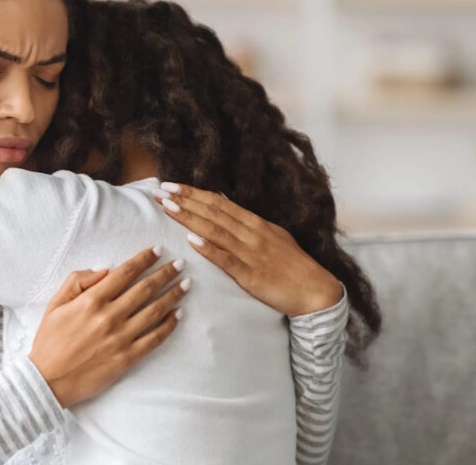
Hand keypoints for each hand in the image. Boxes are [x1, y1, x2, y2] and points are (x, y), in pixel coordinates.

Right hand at [29, 246, 188, 407]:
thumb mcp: (55, 304)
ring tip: (185, 285)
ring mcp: (120, 338)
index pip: (125, 273)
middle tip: (179, 264)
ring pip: (154, 311)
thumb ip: (77, 281)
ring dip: (173, 295)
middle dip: (165, 273)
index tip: (158, 251)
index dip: (144, 259)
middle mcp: (109, 316)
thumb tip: (105, 270)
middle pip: (145, 288)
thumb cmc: (49, 341)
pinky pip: (154, 338)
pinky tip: (178, 315)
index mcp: (91, 301)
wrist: (48, 381)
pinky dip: (169, 325)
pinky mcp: (127, 358)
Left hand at [153, 182, 342, 317]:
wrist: (314, 291)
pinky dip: (209, 249)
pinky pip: (226, 260)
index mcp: (255, 223)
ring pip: (215, 232)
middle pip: (212, 212)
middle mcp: (251, 234)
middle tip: (160, 191)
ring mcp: (250, 253)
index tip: (171, 185)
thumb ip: (247, 222)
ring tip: (169, 208)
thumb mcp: (272, 235)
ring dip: (190, 218)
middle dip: (184, 200)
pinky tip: (191, 241)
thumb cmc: (292, 264)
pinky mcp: (250, 275)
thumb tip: (224, 204)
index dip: (193, 193)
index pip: (218, 203)